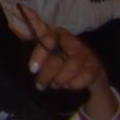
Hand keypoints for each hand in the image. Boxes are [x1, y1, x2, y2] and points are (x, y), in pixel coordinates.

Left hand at [17, 5, 117, 119]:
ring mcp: (86, 54)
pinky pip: (85, 76)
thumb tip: (24, 33)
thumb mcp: (49, 52)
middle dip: (47, 74)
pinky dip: (74, 84)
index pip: (47, 37)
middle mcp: (73, 42)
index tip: (32, 69)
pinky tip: (67, 86)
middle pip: (57, 57)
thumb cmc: (62, 60)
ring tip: (54, 85)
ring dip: (60, 79)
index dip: (39, 54)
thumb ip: (38, 44)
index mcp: (58, 35)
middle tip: (40, 85)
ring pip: (71, 66)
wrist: (89, 73)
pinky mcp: (95, 67)